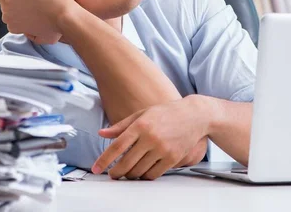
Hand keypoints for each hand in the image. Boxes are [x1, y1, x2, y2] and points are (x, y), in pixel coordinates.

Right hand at [0, 0, 75, 43]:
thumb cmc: (59, 27)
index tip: (20, 3)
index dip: (16, 9)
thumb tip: (29, 33)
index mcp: (15, 27)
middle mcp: (8, 18)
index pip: (11, 16)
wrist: (64, 16)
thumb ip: (34, 36)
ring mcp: (9, 5)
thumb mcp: (45, 38)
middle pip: (5, 5)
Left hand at [91, 95, 210, 180]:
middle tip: (112, 174)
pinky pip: (153, 174)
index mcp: (141, 125)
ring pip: (139, 171)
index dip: (104, 160)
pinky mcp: (172, 158)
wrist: (194, 116)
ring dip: (130, 175)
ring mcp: (162, 149)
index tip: (96, 168)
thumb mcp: (142, 114)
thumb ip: (121, 125)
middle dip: (115, 172)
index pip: (117, 146)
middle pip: (126, 163)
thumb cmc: (167, 113)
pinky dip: (144, 176)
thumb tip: (102, 133)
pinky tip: (141, 172)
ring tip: (127, 172)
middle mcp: (150, 137)